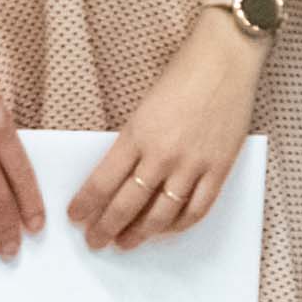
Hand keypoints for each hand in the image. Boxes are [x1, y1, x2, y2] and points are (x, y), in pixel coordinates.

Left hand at [71, 22, 254, 251]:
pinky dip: (179, 225)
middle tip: (95, 241)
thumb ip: (133, 142)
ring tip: (126, 243)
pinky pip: (197, 209)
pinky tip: (166, 230)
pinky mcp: (220, 168)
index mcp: (137, 135)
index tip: (76, 217)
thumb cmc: (183, 75)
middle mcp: (162, 154)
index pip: (103, 182)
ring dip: (140, 234)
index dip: (86, 205)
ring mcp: (193, 164)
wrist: (225, 59)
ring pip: (160, 215)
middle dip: (106, 228)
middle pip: (127, 205)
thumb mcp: (144, 107)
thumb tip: (120, 178)